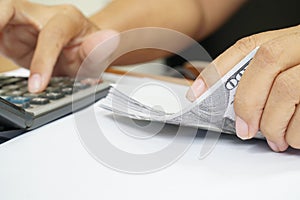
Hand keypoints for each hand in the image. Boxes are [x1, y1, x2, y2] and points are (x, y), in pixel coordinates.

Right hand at [0, 0, 117, 92]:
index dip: (43, 60)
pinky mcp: (9, 32)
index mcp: (67, 18)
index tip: (37, 86)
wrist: (79, 50)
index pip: (51, 35)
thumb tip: (108, 40)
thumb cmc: (89, 49)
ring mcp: (23, 21)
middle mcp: (42, 14)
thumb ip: (101, 51)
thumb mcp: (99, 55)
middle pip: (10, 8)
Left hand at [187, 25, 299, 151]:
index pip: (245, 47)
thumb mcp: (293, 68)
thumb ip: (265, 80)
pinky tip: (296, 137)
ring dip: (275, 124)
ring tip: (276, 137)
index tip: (197, 93)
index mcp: (290, 38)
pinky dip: (298, 134)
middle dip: (248, 102)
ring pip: (288, 90)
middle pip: (266, 62)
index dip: (216, 70)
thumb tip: (233, 105)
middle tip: (245, 128)